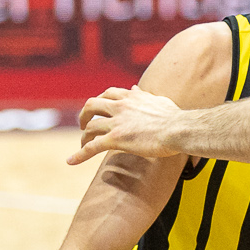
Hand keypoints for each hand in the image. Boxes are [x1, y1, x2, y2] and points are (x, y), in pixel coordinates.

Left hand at [67, 85, 187, 165]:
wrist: (179, 129)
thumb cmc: (174, 118)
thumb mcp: (158, 100)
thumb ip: (144, 95)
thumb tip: (136, 88)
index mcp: (130, 97)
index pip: (108, 94)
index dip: (100, 101)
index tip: (98, 110)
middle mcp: (120, 107)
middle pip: (91, 105)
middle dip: (84, 115)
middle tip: (83, 125)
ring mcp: (116, 123)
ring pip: (90, 127)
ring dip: (84, 137)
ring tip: (83, 145)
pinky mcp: (116, 139)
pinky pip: (92, 147)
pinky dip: (79, 154)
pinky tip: (71, 161)